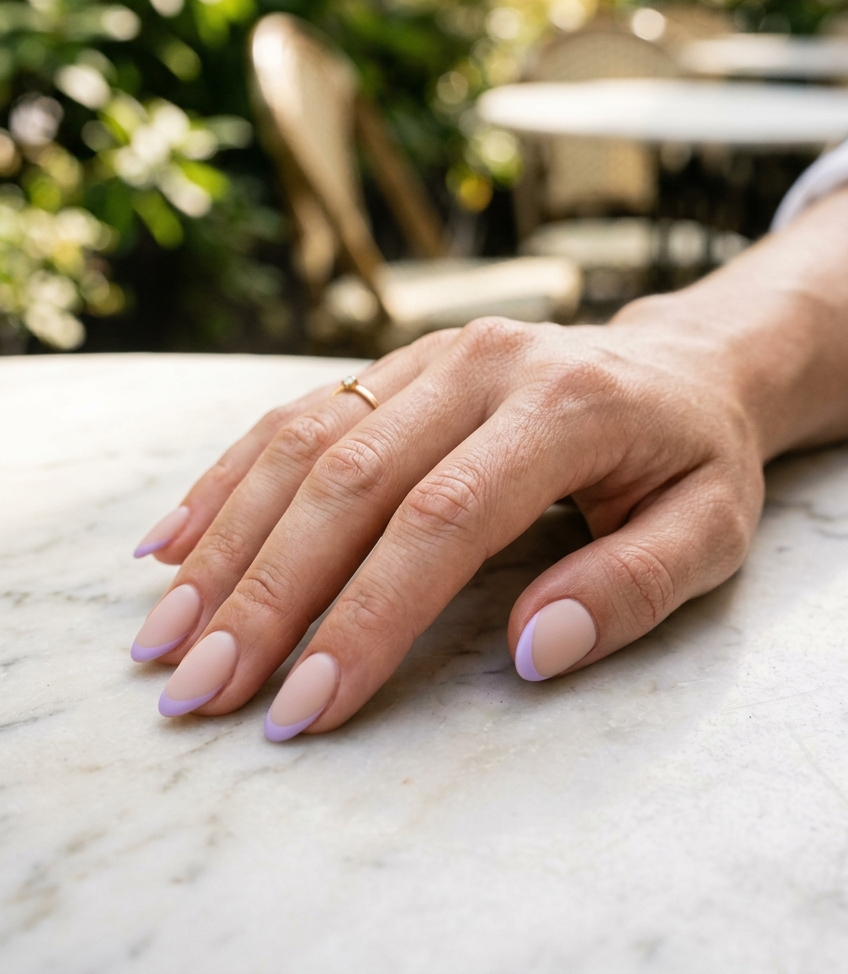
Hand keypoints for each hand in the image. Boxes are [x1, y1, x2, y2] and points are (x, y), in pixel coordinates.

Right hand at [130, 308, 766, 739]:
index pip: (443, 519)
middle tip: (199, 688)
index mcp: (564, 406)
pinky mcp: (394, 367)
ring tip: (165, 633)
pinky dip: (229, 480)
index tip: (302, 705)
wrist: (681, 364)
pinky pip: (296, 415)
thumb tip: (529, 650)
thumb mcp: (709, 527)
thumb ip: (631, 587)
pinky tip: (173, 541)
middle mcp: (480, 365)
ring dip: (226, 541)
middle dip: (266, 593)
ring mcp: (427, 357)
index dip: (366, 615)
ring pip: (303, 442)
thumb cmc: (693, 458)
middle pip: (349, 481)